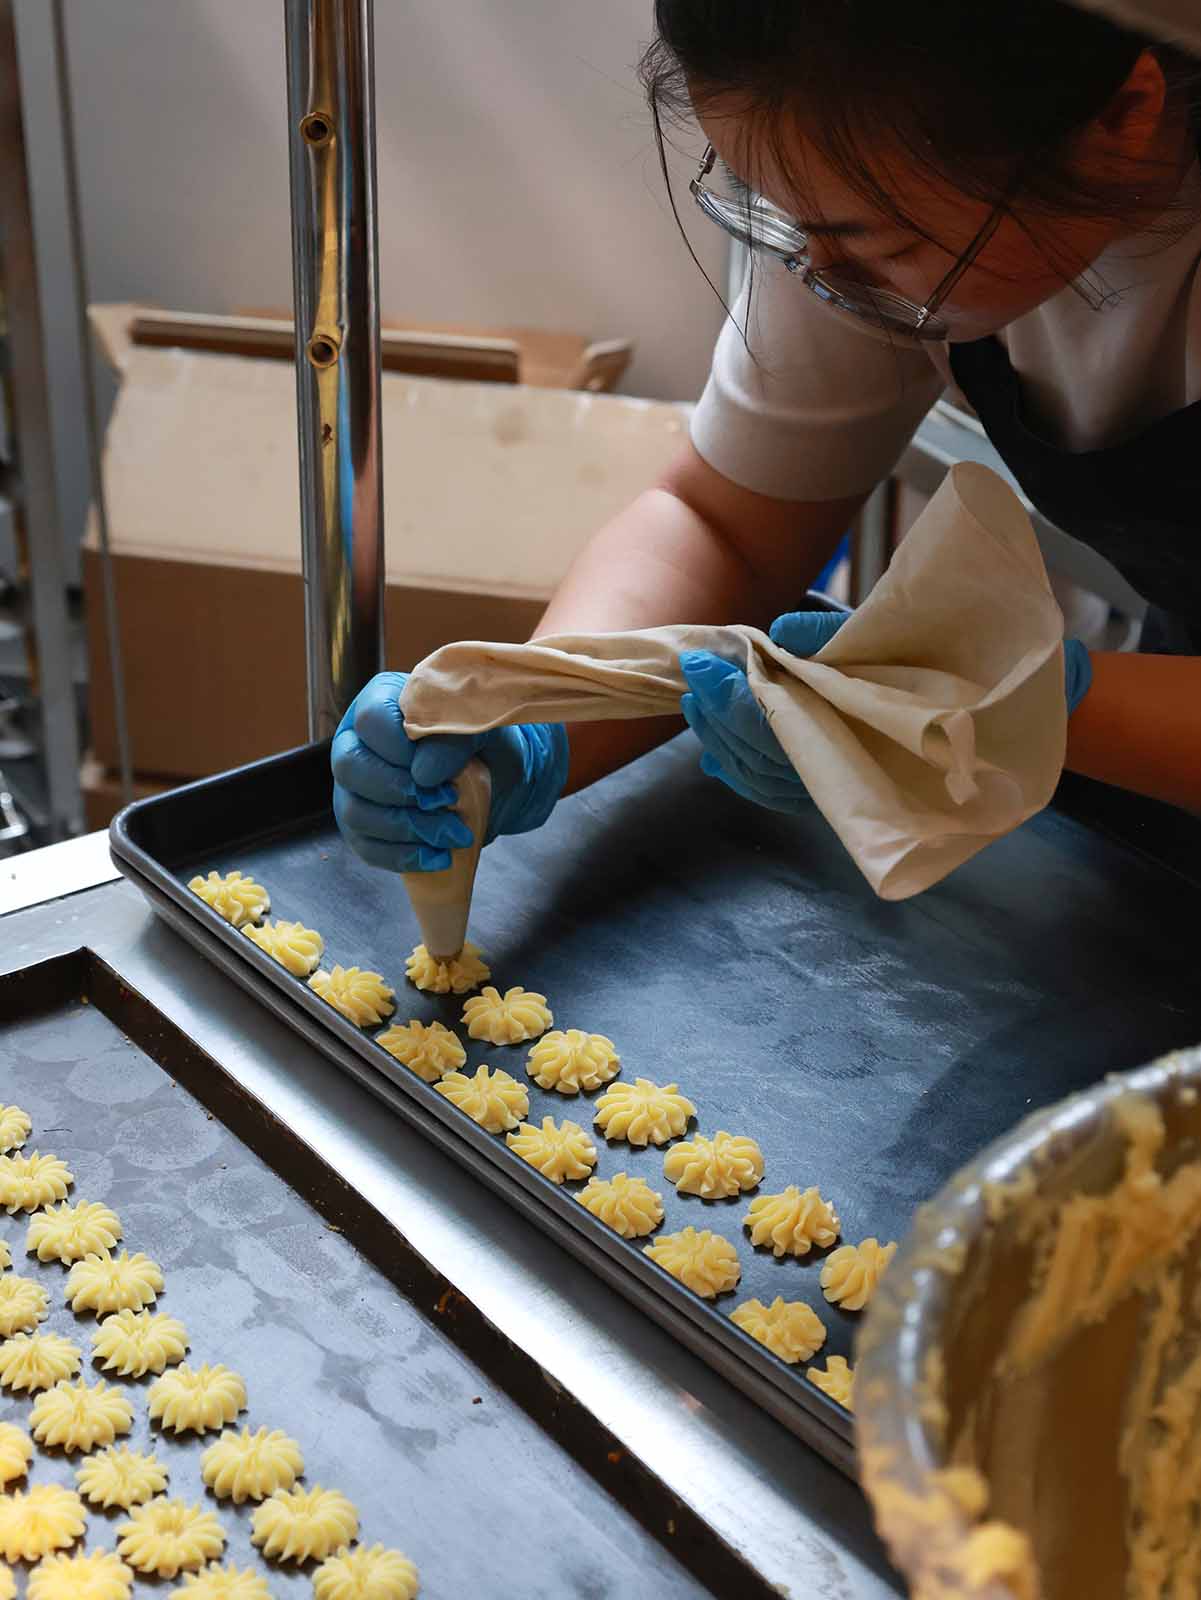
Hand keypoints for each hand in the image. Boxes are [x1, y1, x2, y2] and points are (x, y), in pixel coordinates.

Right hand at [331, 671, 568, 872]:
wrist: (502, 781)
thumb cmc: (487, 744)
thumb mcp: (483, 728)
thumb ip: (456, 736)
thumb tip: (423, 772)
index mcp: (383, 701)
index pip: (371, 720)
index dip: (403, 749)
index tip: (440, 768)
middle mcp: (358, 741)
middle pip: (349, 766)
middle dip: (401, 792)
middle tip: (446, 801)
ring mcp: (355, 786)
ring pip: (353, 811)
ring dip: (406, 828)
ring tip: (453, 833)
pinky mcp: (363, 826)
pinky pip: (366, 846)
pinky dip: (403, 856)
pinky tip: (438, 856)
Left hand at [682, 608, 1092, 812]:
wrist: (1022, 716)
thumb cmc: (964, 669)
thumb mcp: (901, 641)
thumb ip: (834, 642)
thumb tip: (773, 636)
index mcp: (860, 739)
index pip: (776, 727)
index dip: (733, 699)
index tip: (705, 666)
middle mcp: (851, 774)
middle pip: (761, 753)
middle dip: (720, 712)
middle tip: (692, 673)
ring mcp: (847, 788)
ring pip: (764, 777)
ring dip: (723, 739)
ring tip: (697, 702)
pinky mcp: (845, 791)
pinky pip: (781, 793)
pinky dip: (743, 772)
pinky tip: (716, 754)